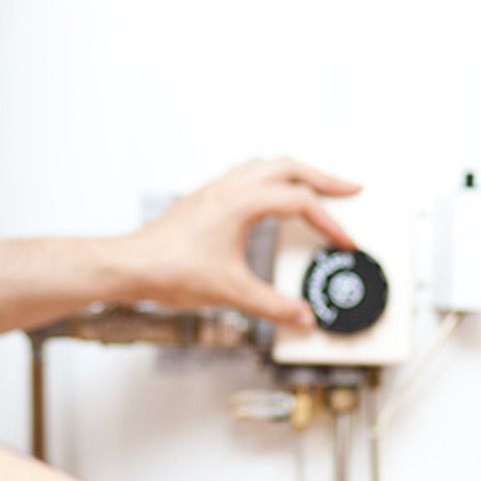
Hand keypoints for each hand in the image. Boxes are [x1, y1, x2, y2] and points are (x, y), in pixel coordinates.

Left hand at [122, 157, 362, 328]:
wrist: (130, 266)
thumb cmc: (169, 270)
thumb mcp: (231, 293)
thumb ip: (273, 306)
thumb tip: (302, 317)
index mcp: (241, 201)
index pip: (300, 203)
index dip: (329, 223)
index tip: (345, 242)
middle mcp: (229, 187)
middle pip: (289, 167)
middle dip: (324, 178)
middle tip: (350, 189)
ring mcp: (215, 189)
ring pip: (266, 164)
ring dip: (296, 172)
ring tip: (317, 185)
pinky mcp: (205, 199)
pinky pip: (246, 173)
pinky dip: (270, 178)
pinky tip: (271, 195)